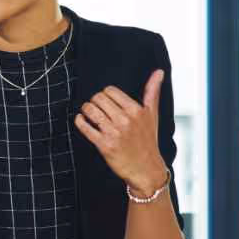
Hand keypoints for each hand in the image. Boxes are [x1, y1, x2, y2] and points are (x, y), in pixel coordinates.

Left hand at [74, 70, 169, 191]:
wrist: (145, 167)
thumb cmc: (147, 139)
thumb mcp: (152, 114)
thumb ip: (153, 91)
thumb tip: (159, 71)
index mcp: (137, 110)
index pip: (110, 91)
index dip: (104, 94)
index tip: (105, 100)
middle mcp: (126, 120)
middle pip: (98, 98)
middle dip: (94, 101)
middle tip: (95, 107)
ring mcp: (114, 133)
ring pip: (90, 110)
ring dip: (85, 109)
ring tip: (88, 112)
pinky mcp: (104, 145)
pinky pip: (85, 127)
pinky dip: (80, 121)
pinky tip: (81, 120)